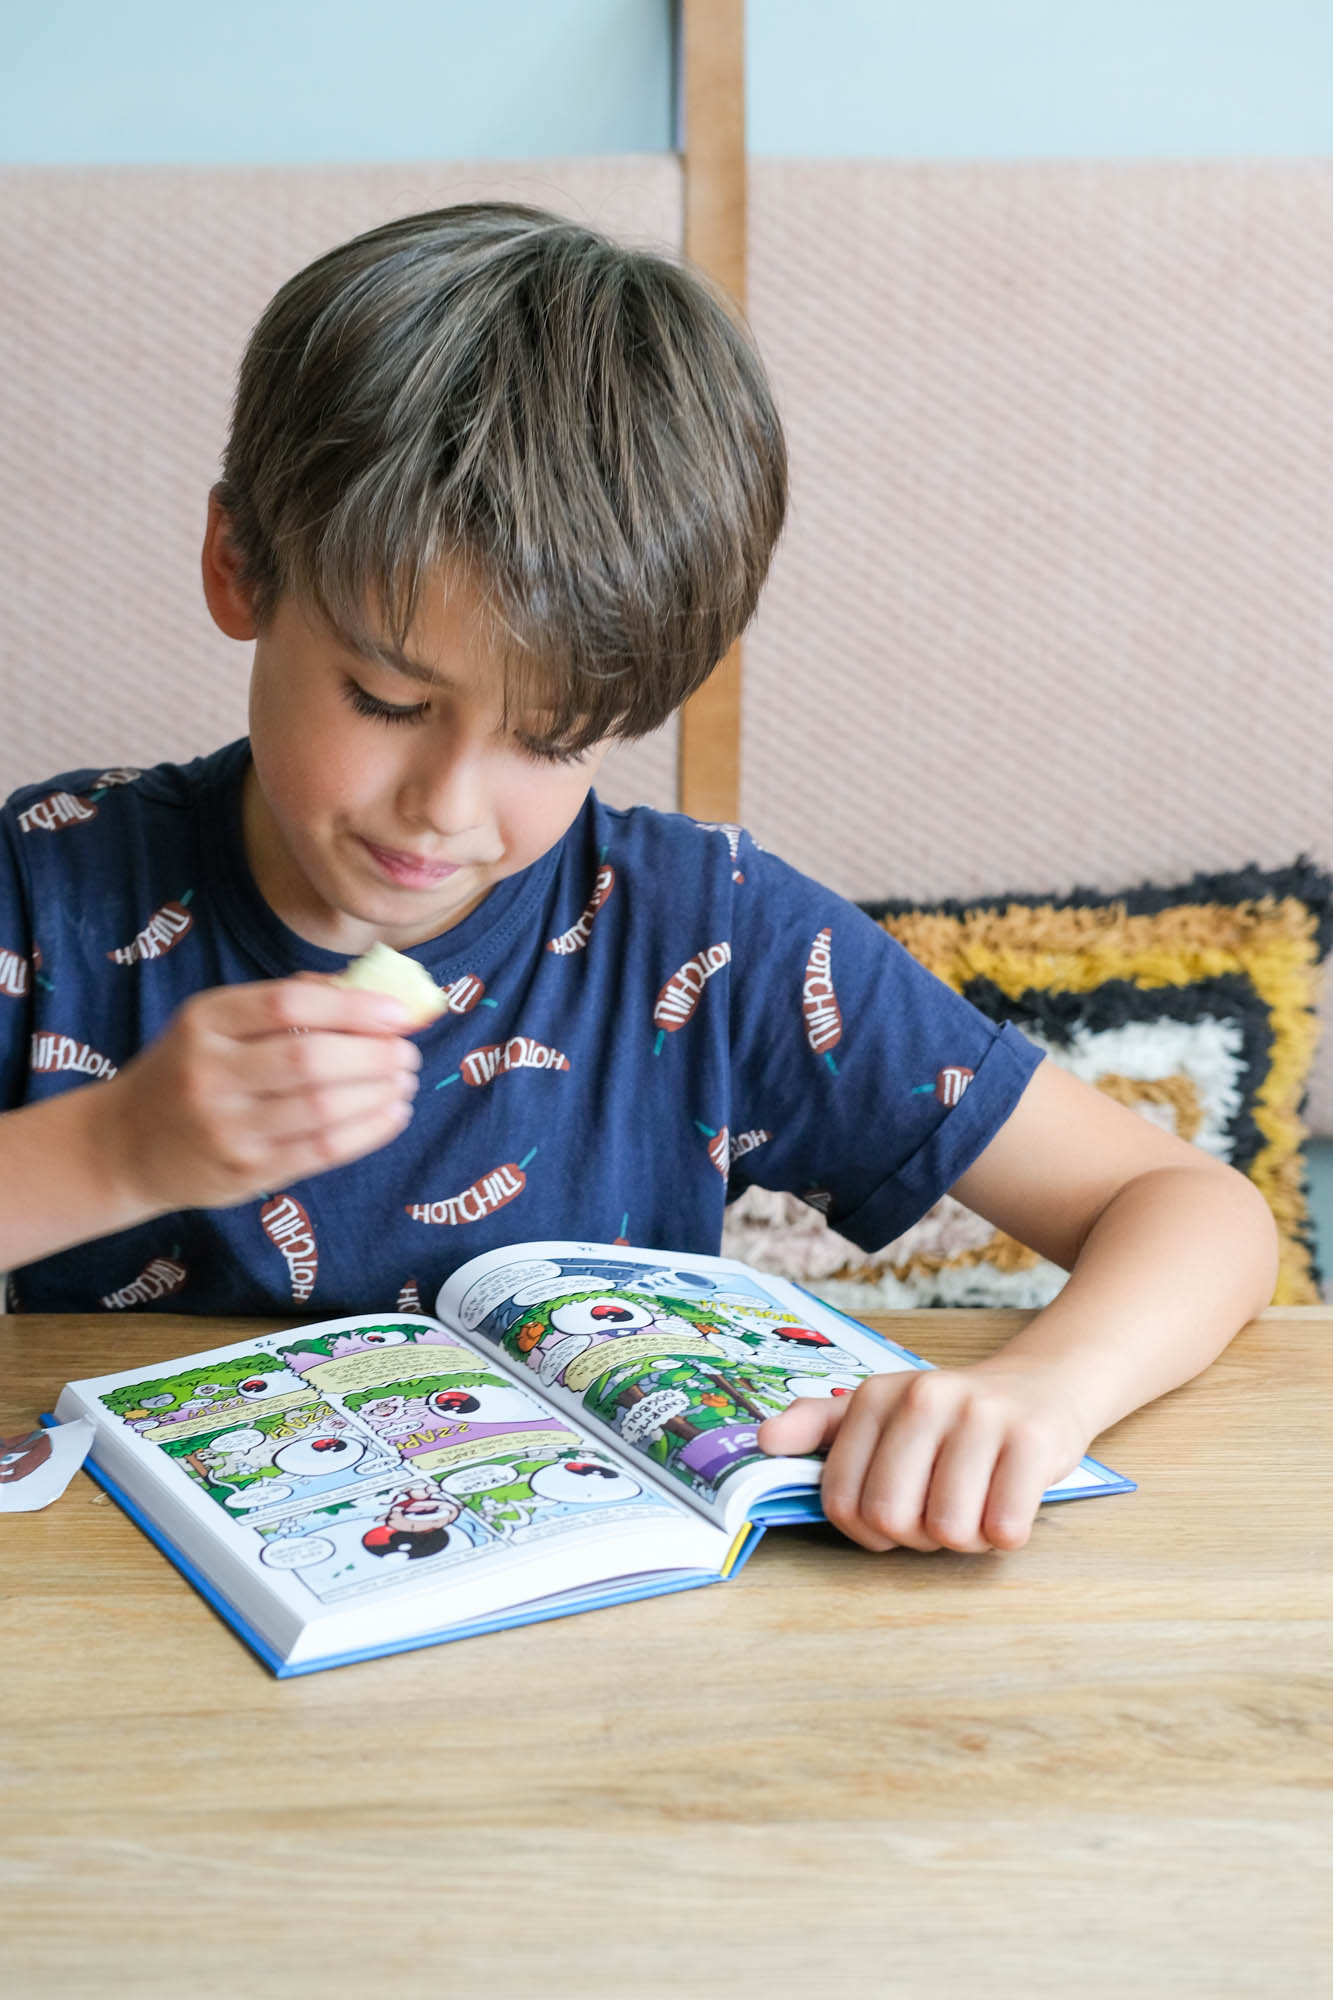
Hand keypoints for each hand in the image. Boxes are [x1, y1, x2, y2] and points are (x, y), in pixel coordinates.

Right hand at [93, 976, 422, 1213]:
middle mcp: (210, 1073)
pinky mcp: (246, 1171)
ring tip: (405, 1082)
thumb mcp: (218, 1022)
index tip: (398, 1013)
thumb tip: (376, 991)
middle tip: (408, 1053)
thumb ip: (289, 1001)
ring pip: (322, 1109)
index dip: (353, 1007)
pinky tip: (393, 1114)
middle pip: (309, 1058)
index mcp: (205, 1021)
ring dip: (378, 1094)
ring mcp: (227, 1127)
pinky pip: (322, 1151)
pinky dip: (369, 1131)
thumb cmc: (192, 1069)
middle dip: (374, 1054)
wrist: (127, 1144)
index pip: (288, 1003)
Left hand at [756, 1360, 1090, 1553]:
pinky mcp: (1032, 1440)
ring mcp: (981, 1416)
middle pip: (892, 1519)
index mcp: (875, 1397)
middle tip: (940, 1510)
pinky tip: (1008, 1503)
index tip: (893, 1514)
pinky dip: (1005, 1535)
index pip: (842, 1500)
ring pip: (948, 1530)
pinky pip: (1004, 1529)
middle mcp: (924, 1398)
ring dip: (965, 1538)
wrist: (1042, 1383)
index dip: (866, 1529)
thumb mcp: (881, 1409)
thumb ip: (819, 1427)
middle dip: (916, 1536)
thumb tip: (763, 1440)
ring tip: (977, 1504)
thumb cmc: (951, 1415)